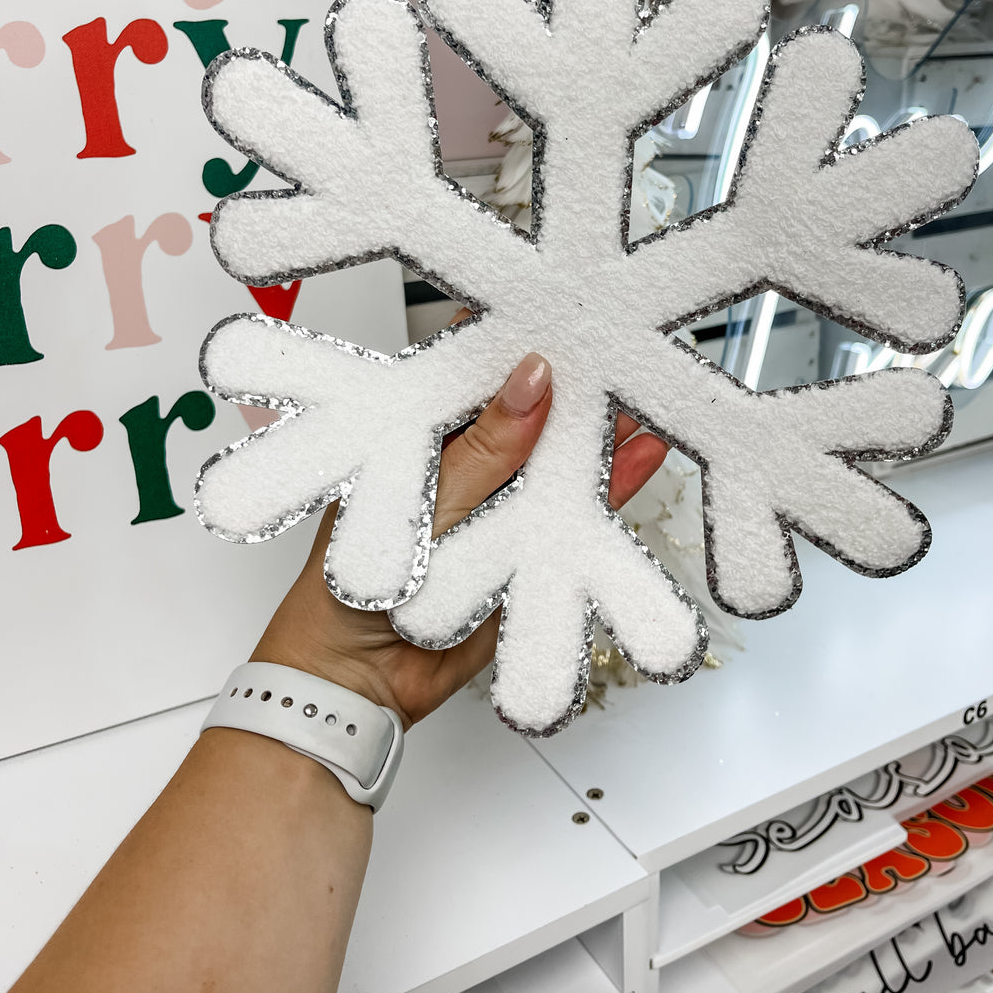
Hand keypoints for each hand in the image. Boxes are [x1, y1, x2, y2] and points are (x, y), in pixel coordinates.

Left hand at [251, 352, 667, 728]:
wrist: (361, 684)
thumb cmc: (350, 592)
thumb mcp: (423, 503)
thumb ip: (484, 449)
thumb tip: (529, 379)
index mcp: (420, 433)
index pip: (471, 368)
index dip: (512, 338)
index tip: (556, 308)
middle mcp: (464, 462)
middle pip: (528, 408)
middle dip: (571, 379)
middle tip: (616, 344)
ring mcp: (500, 503)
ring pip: (559, 456)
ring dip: (598, 429)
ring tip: (642, 394)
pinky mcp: (530, 547)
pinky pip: (578, 511)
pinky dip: (612, 484)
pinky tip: (641, 456)